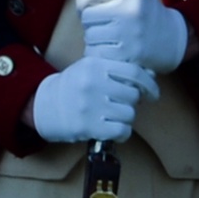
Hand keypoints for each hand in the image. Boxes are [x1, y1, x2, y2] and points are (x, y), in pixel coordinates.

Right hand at [32, 54, 158, 143]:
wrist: (46, 105)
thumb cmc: (74, 86)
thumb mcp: (92, 69)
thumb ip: (118, 70)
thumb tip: (151, 75)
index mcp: (95, 64)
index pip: (133, 71)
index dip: (149, 83)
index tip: (153, 93)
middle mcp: (93, 83)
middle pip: (132, 94)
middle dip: (133, 102)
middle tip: (123, 104)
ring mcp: (90, 105)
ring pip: (129, 114)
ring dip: (126, 118)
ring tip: (115, 117)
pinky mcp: (89, 126)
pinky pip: (121, 131)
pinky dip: (122, 133)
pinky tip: (114, 130)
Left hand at [73, 0, 188, 73]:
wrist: (172, 38)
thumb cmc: (145, 14)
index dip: (82, 1)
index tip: (86, 7)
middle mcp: (132, 10)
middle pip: (88, 16)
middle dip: (89, 22)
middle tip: (101, 25)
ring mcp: (131, 34)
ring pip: (91, 36)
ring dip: (93, 39)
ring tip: (107, 37)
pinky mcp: (130, 55)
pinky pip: (98, 54)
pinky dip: (98, 53)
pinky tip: (109, 49)